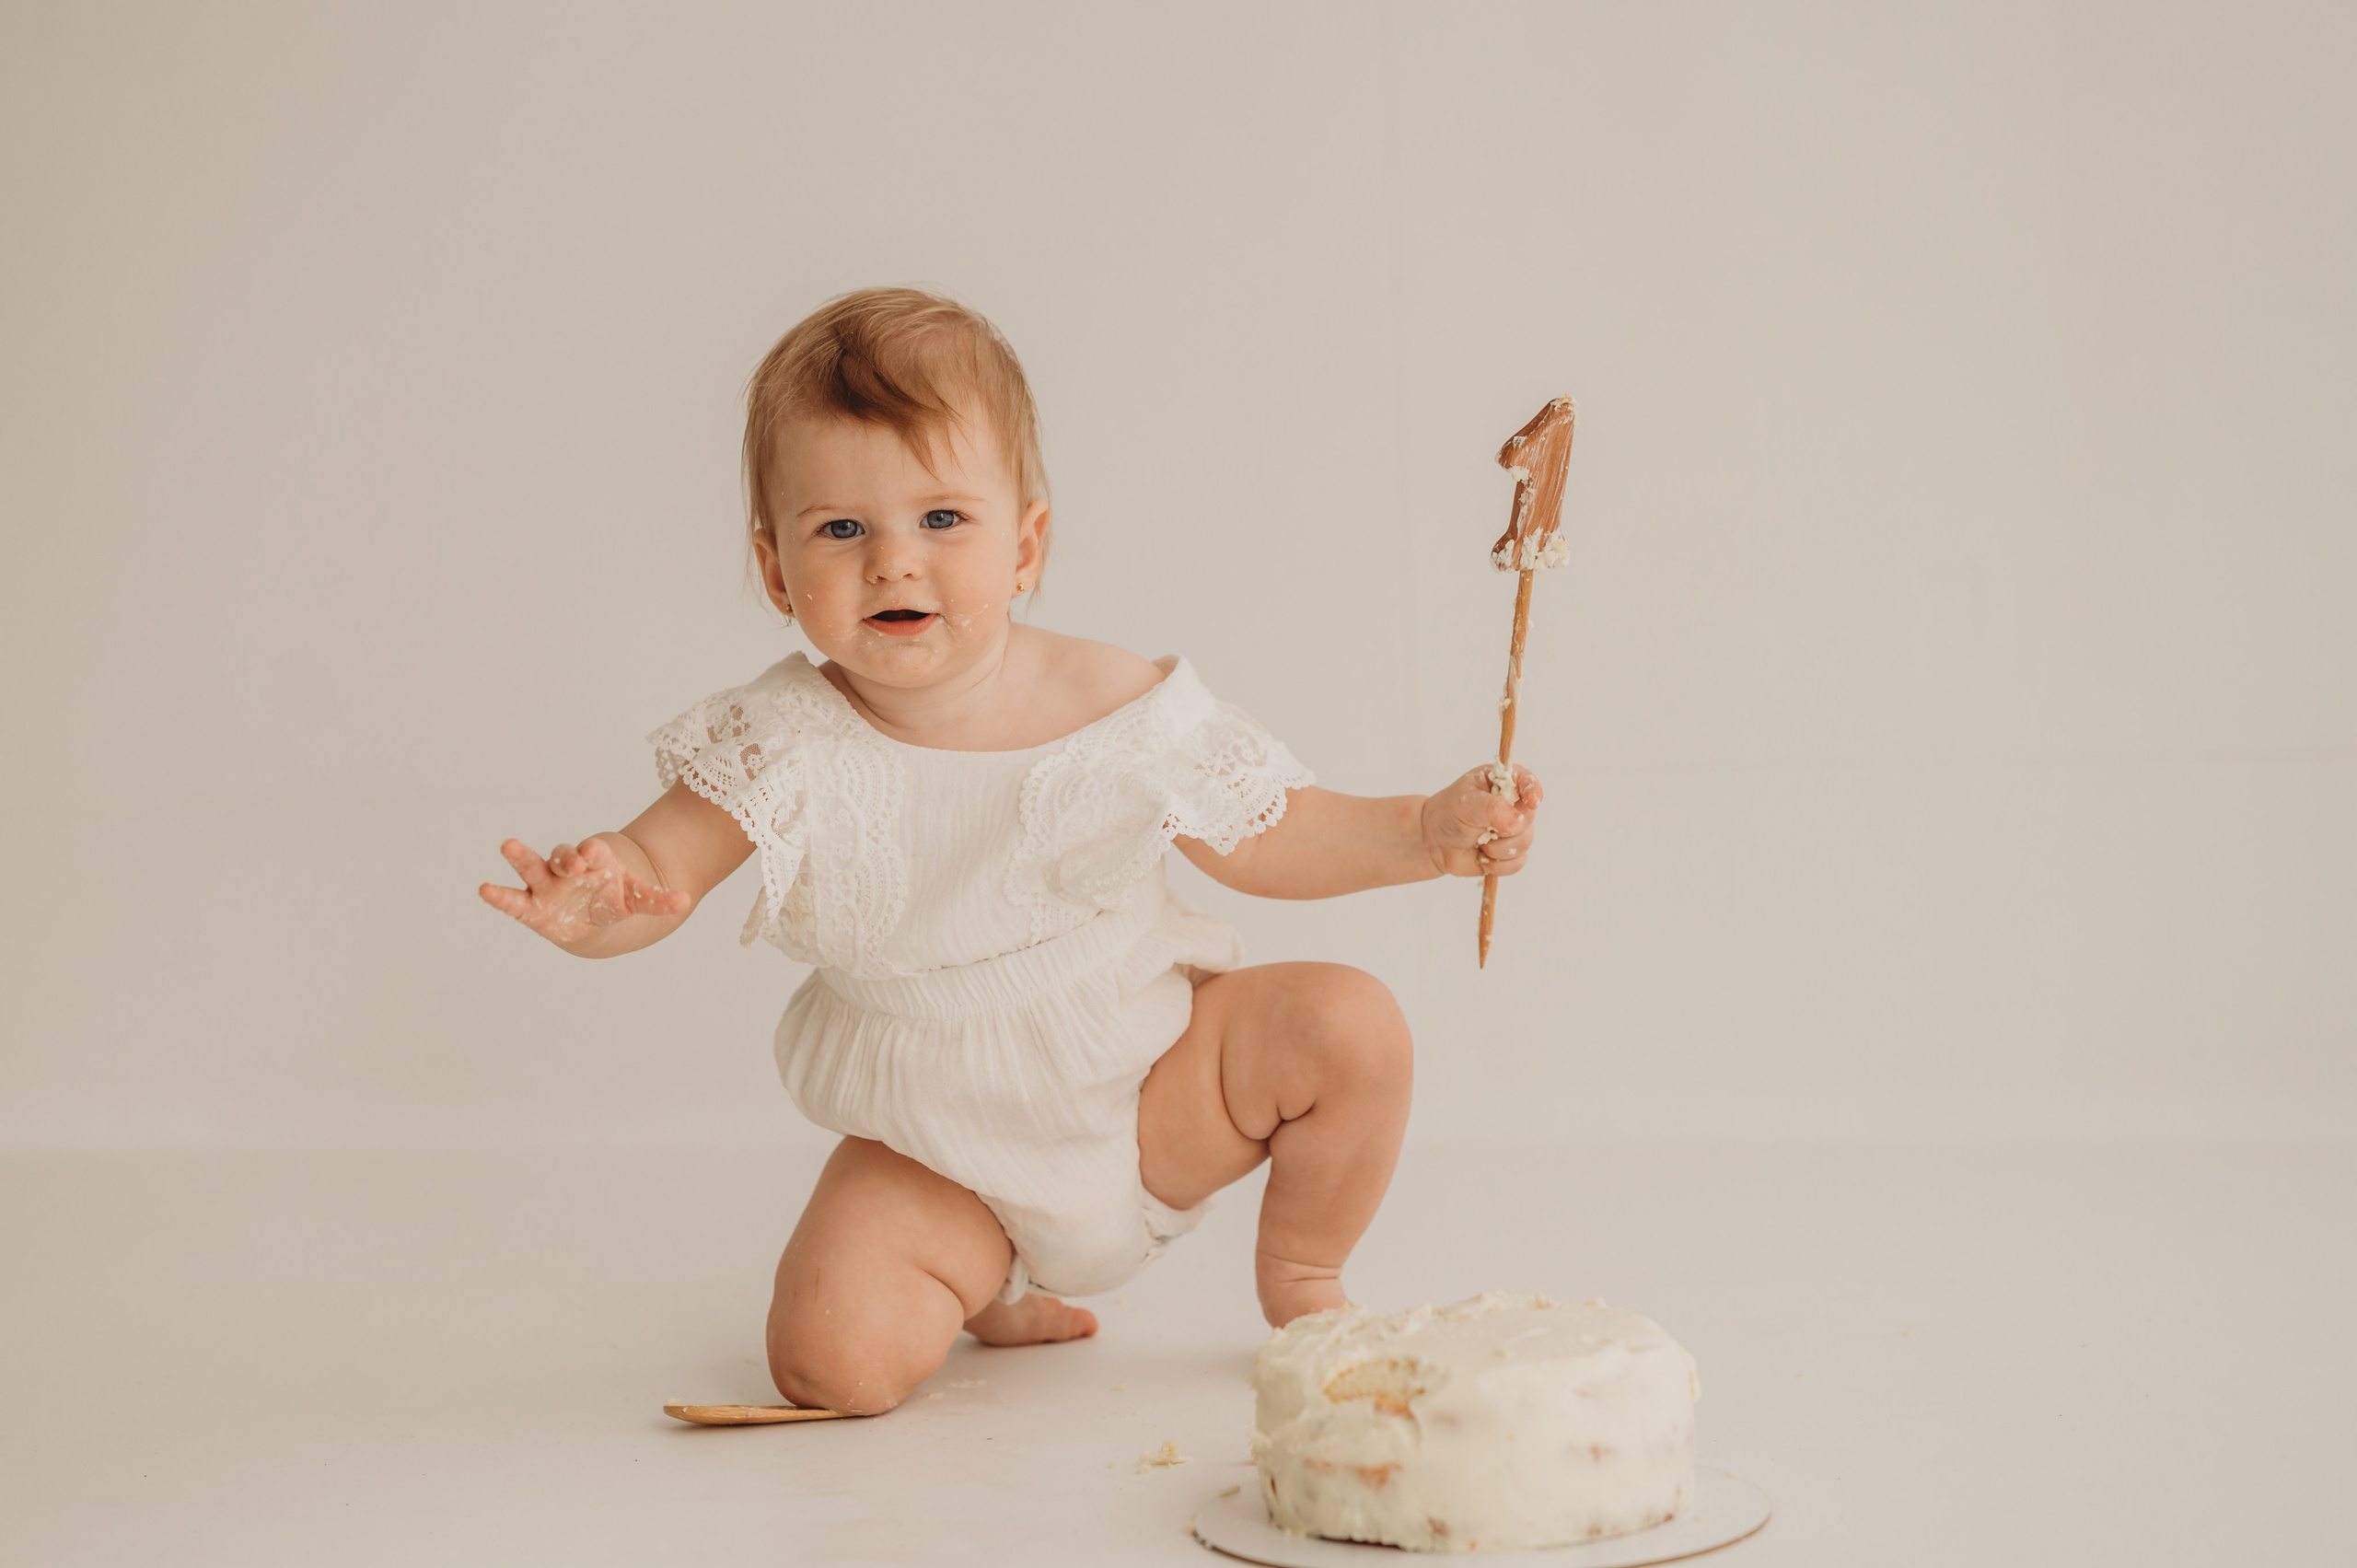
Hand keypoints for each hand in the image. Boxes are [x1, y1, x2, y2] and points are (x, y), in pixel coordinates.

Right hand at [477, 836, 691, 945]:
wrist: (594, 917)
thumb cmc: (614, 898)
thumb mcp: (637, 898)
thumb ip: (658, 900)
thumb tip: (686, 899)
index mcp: (593, 863)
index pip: (590, 853)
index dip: (591, 852)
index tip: (596, 852)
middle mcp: (566, 870)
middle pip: (560, 855)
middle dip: (564, 856)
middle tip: (570, 858)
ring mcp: (545, 886)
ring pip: (532, 868)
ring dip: (521, 857)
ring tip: (508, 844)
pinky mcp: (530, 908)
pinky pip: (512, 901)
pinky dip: (499, 896)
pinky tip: (484, 889)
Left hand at [1421, 764, 1542, 878]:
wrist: (1434, 842)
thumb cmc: (1448, 814)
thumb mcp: (1466, 803)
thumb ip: (1493, 808)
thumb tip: (1518, 822)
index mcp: (1501, 783)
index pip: (1528, 782)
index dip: (1533, 791)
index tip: (1532, 802)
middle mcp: (1511, 805)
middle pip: (1529, 816)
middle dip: (1506, 827)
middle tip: (1484, 826)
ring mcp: (1512, 829)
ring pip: (1525, 842)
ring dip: (1499, 847)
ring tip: (1479, 842)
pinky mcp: (1509, 852)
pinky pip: (1518, 862)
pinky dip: (1498, 864)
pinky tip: (1482, 856)